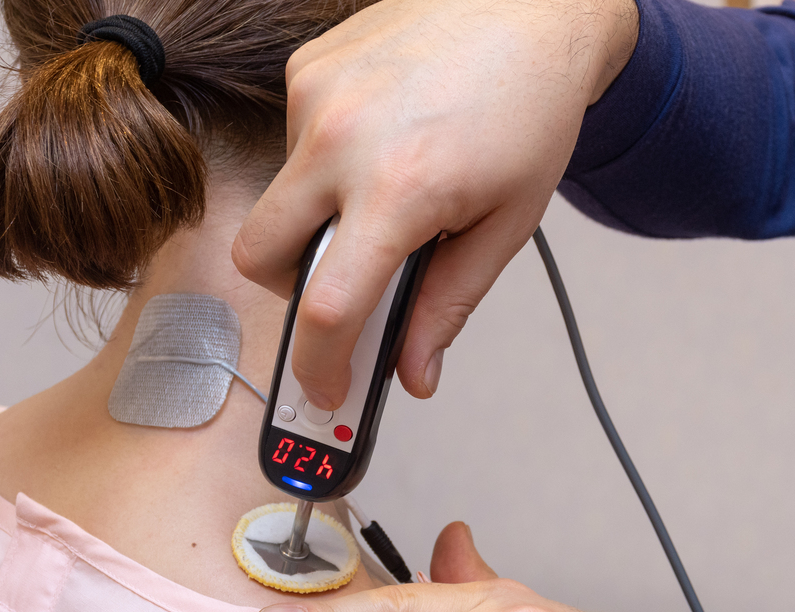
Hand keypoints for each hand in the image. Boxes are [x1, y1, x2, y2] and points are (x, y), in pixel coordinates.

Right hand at [232, 0, 638, 409]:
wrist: (533, 7)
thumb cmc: (531, 110)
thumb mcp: (506, 225)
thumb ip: (449, 305)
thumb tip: (414, 372)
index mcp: (399, 191)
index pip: (327, 308)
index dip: (320, 366)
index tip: (325, 390)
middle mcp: (340, 141)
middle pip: (261, 259)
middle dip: (294, 292)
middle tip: (348, 286)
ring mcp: (314, 97)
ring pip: (280, 198)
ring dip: (321, 217)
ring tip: (393, 189)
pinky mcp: (306, 67)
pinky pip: (293, 144)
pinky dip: (327, 163)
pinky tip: (383, 142)